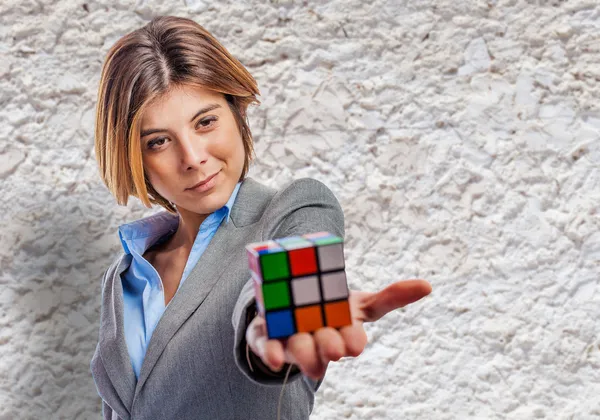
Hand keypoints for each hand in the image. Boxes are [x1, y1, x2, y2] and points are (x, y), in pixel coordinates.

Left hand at [246, 279, 431, 379]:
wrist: (294, 314)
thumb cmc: (333, 311)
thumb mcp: (360, 303)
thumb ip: (390, 297)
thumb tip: (428, 286)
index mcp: (342, 332)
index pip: (353, 341)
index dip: (353, 342)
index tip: (353, 345)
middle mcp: (319, 341)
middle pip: (326, 347)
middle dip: (329, 346)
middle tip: (331, 346)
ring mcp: (294, 341)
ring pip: (299, 350)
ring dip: (302, 350)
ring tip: (300, 341)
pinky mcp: (269, 341)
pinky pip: (269, 349)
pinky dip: (272, 354)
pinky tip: (274, 357)